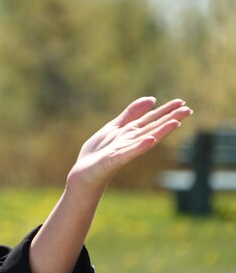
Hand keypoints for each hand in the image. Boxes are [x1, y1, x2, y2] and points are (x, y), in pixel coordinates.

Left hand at [68, 97, 192, 192]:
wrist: (84, 172)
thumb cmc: (99, 152)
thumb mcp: (115, 127)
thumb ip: (131, 115)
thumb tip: (152, 100)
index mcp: (131, 133)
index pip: (151, 119)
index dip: (166, 111)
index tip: (182, 101)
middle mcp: (132, 141)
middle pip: (153, 128)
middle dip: (169, 119)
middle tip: (188, 110)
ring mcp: (125, 151)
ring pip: (145, 139)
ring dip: (160, 131)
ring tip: (175, 122)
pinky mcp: (115, 160)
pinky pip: (129, 152)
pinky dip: (140, 146)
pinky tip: (150, 139)